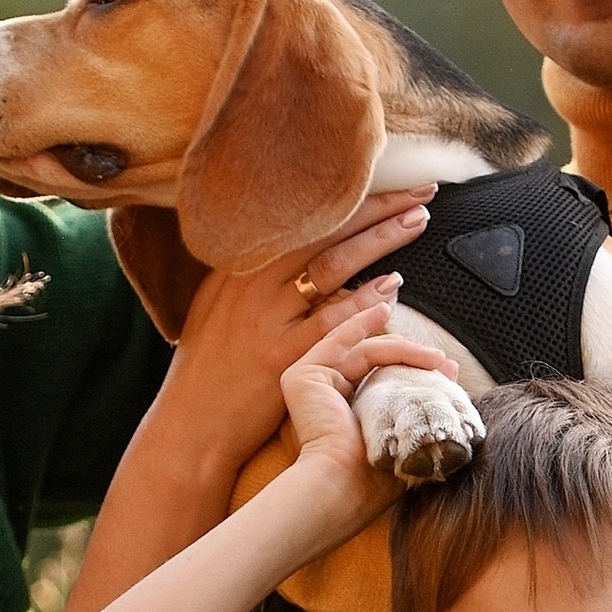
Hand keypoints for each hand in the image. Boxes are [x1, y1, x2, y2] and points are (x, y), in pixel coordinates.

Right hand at [151, 197, 437, 483]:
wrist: (192, 426)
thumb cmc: (208, 371)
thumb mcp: (217, 310)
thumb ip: (248, 277)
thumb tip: (285, 250)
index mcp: (236, 268)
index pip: (299, 220)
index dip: (347, 199)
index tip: (387, 184)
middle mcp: (250, 285)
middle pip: (321, 231)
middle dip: (375, 208)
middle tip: (419, 193)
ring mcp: (266, 320)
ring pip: (331, 265)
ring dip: (379, 241)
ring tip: (416, 224)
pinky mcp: (282, 357)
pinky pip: (331, 321)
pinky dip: (364, 299)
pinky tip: (393, 286)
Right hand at [276, 301, 469, 534]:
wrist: (345, 485)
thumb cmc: (376, 477)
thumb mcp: (404, 431)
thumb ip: (420, 398)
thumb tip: (450, 369)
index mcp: (343, 410)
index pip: (379, 377)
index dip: (411, 368)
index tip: (445, 371)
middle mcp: (324, 395)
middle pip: (372, 360)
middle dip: (409, 354)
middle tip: (441, 360)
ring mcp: (311, 384)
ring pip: (362, 350)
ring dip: (400, 346)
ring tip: (435, 355)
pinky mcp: (303, 376)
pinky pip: (345, 346)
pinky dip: (367, 328)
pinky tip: (387, 316)